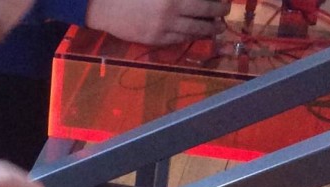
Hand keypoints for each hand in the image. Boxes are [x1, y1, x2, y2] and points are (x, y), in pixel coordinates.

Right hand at [86, 0, 231, 45]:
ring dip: (210, 28)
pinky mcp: (157, 38)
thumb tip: (194, 0)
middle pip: (205, 11)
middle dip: (219, 11)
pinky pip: (180, 39)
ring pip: (196, 29)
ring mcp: (165, 25)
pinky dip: (192, 36)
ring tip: (217, 27)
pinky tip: (197, 34)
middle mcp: (172, 8)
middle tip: (225, 10)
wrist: (104, 7)